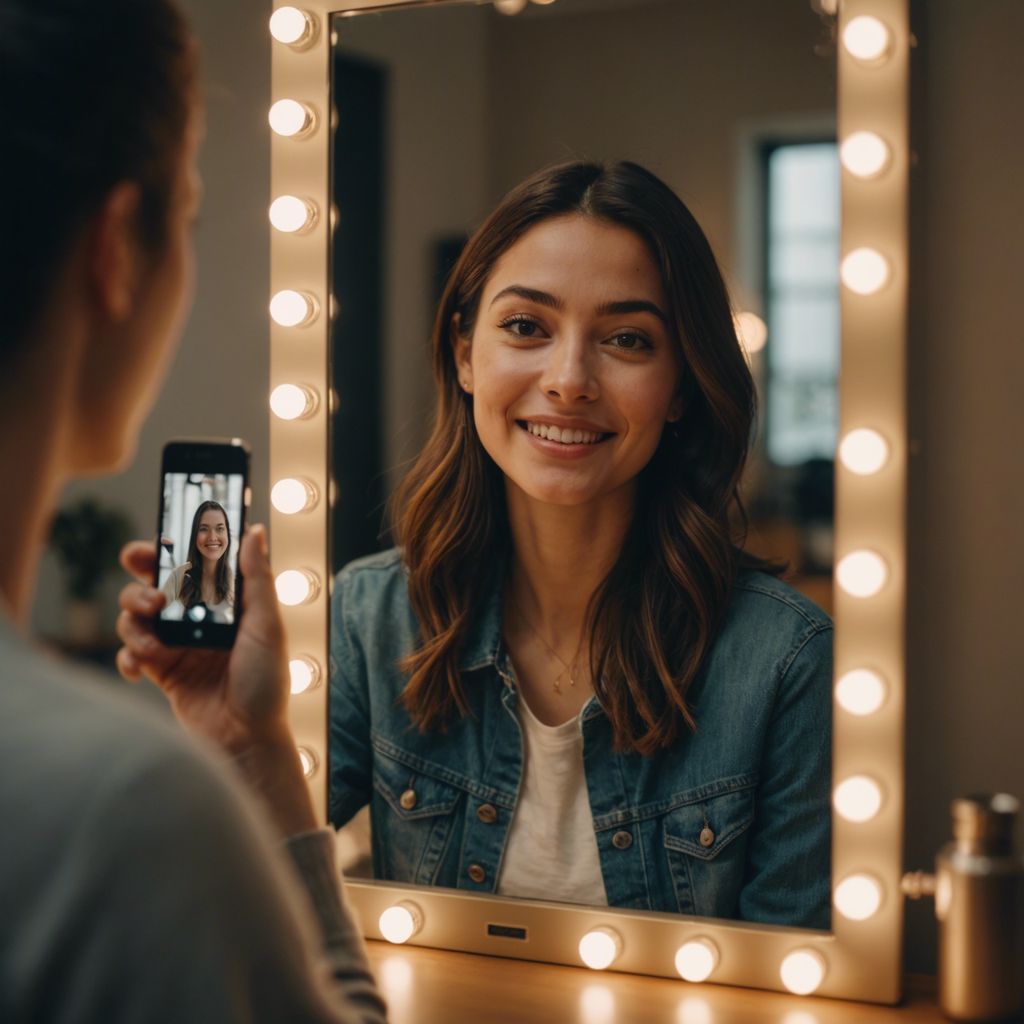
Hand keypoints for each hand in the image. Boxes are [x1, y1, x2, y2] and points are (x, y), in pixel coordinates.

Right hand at [117, 524, 316, 834]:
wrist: (247, 741)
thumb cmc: (267, 683)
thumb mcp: (268, 626)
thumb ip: (257, 578)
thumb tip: (253, 530)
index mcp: (226, 602)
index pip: (192, 565)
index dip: (166, 551)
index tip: (147, 547)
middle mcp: (199, 619)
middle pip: (155, 587)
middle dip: (139, 586)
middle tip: (148, 599)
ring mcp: (178, 644)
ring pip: (136, 618)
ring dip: (133, 622)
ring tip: (151, 641)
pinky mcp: (162, 672)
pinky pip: (132, 654)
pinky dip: (128, 656)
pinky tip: (138, 667)